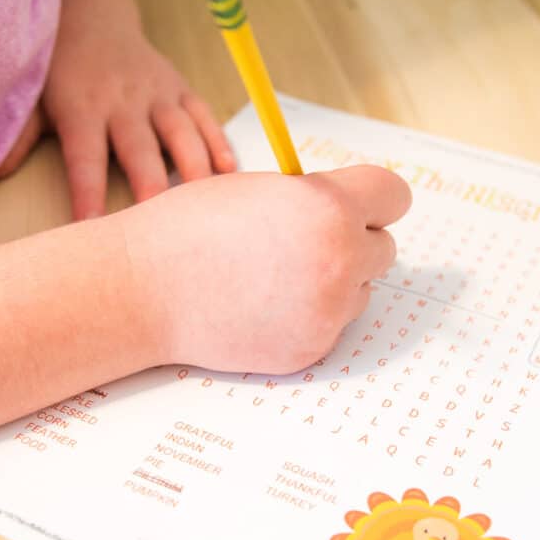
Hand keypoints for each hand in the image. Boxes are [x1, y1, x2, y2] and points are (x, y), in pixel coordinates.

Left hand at [41, 0, 235, 219]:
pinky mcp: (181, 89)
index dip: (90, 194)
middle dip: (152, 190)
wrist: (93, 16)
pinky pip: (205, 117)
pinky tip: (229, 173)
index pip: (86, 159)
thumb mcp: (32, 98)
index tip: (94, 228)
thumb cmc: (61, 69)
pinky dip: (219, 143)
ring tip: (206, 209)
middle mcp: (123, 102)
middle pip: (141, 151)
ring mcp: (157, 94)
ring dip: (195, 170)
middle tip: (162, 231)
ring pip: (182, 133)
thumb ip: (20, 136)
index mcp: (83, 108)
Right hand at [120, 165, 411, 373]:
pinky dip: (309, 317)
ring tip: (276, 276)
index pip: (395, 196)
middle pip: (384, 249)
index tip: (357, 206)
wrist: (145, 288)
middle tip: (306, 242)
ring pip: (361, 291)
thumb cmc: (193, 227)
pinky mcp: (312, 349)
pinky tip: (264, 306)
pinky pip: (333, 325)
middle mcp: (339, 260)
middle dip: (354, 243)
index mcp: (328, 206)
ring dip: (335, 283)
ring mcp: (327, 311)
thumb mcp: (262, 190)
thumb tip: (354, 212)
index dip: (373, 199)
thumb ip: (316, 198)